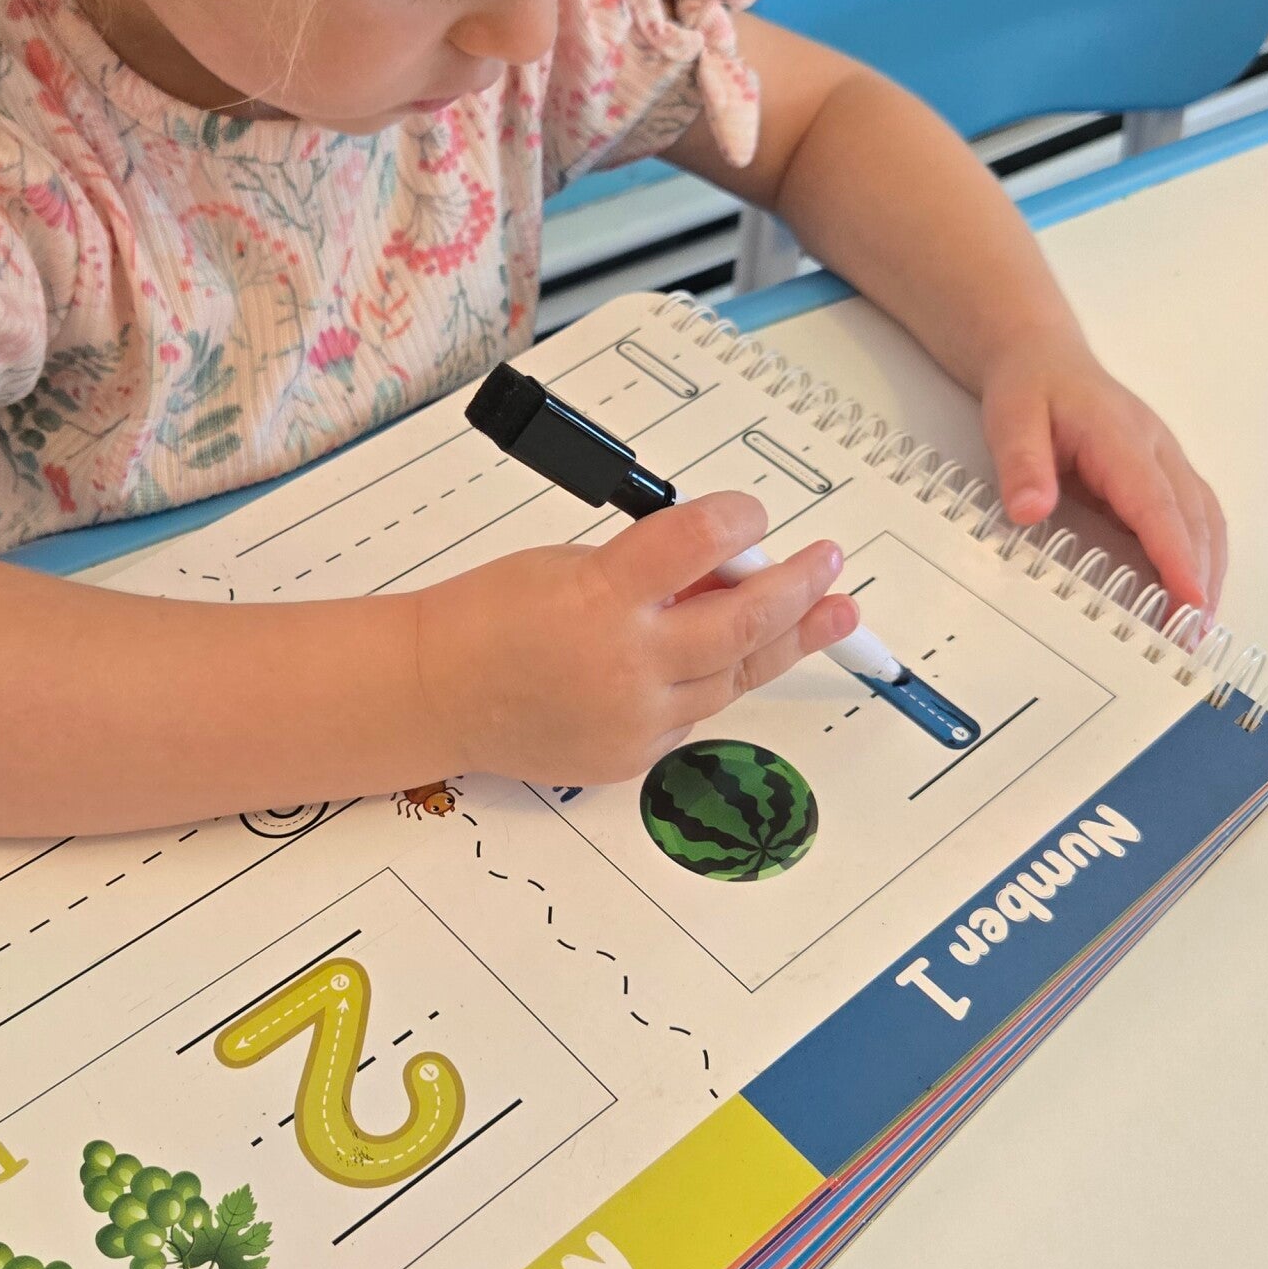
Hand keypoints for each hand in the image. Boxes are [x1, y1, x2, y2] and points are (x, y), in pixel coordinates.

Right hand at [413, 491, 854, 783]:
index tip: (753, 512)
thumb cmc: (490, 616)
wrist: (436, 692)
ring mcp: (633, 717)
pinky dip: (713, 682)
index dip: (738, 520)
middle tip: (831, 564)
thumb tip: (723, 568)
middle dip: (798, 588)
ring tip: (831, 616)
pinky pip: (693, 714)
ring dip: (784, 641)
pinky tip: (730, 660)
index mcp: (601, 594)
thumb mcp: (572, 563)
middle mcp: (625, 662)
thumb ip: (650, 569)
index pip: (698, 541)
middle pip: (742, 620)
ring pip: (734, 676)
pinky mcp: (630, 756)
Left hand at [980, 330, 1226, 614]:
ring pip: (1204, 519)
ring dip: (1210, 570)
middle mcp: (1156, 450)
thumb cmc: (1030, 387)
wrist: (1043, 357)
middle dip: (1201, 576)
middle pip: (1193, 517)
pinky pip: (1195, 517)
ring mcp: (1165, 461)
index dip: (1176, 554)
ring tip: (1200, 626)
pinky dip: (1202, 556)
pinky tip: (1195, 591)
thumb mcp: (1011, 418)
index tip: (1190, 598)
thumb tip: (1030, 510)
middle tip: (1195, 635)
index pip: (1157, 504)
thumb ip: (1021, 464)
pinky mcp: (1162, 474)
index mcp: (1122, 438)